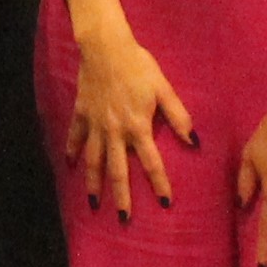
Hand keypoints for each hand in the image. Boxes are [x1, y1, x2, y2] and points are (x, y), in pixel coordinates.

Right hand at [61, 28, 195, 218]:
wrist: (106, 48)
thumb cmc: (139, 66)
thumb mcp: (163, 89)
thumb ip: (178, 116)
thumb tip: (194, 141)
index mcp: (138, 127)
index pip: (152, 163)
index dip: (159, 183)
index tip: (165, 203)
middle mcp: (115, 132)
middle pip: (118, 170)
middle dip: (122, 196)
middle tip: (123, 218)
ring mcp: (95, 125)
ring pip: (94, 160)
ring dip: (94, 183)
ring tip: (94, 202)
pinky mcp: (82, 114)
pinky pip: (76, 137)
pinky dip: (73, 151)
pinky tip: (71, 164)